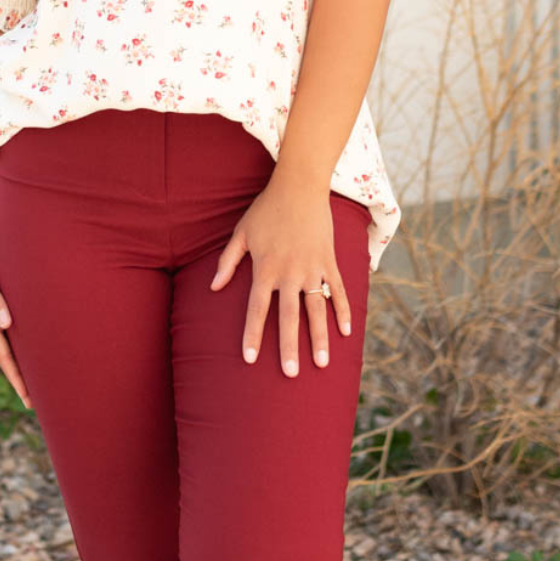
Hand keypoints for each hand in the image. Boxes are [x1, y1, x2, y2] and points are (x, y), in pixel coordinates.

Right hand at [0, 224, 31, 408]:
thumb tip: (4, 325)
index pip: (5, 356)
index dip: (17, 378)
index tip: (28, 399)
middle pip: (9, 355)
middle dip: (21, 377)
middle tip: (37, 400)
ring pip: (12, 341)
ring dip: (23, 359)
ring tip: (40, 375)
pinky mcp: (0, 297)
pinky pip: (14, 324)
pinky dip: (23, 337)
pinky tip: (34, 339)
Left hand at [208, 170, 352, 373]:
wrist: (300, 186)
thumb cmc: (266, 210)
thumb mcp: (241, 233)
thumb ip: (228, 262)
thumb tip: (214, 287)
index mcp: (265, 268)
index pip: (257, 309)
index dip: (253, 335)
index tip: (250, 359)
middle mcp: (290, 273)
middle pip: (289, 317)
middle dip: (289, 347)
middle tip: (290, 374)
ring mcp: (313, 268)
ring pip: (317, 309)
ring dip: (320, 338)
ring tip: (322, 363)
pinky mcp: (330, 261)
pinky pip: (339, 291)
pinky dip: (342, 311)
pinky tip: (346, 333)